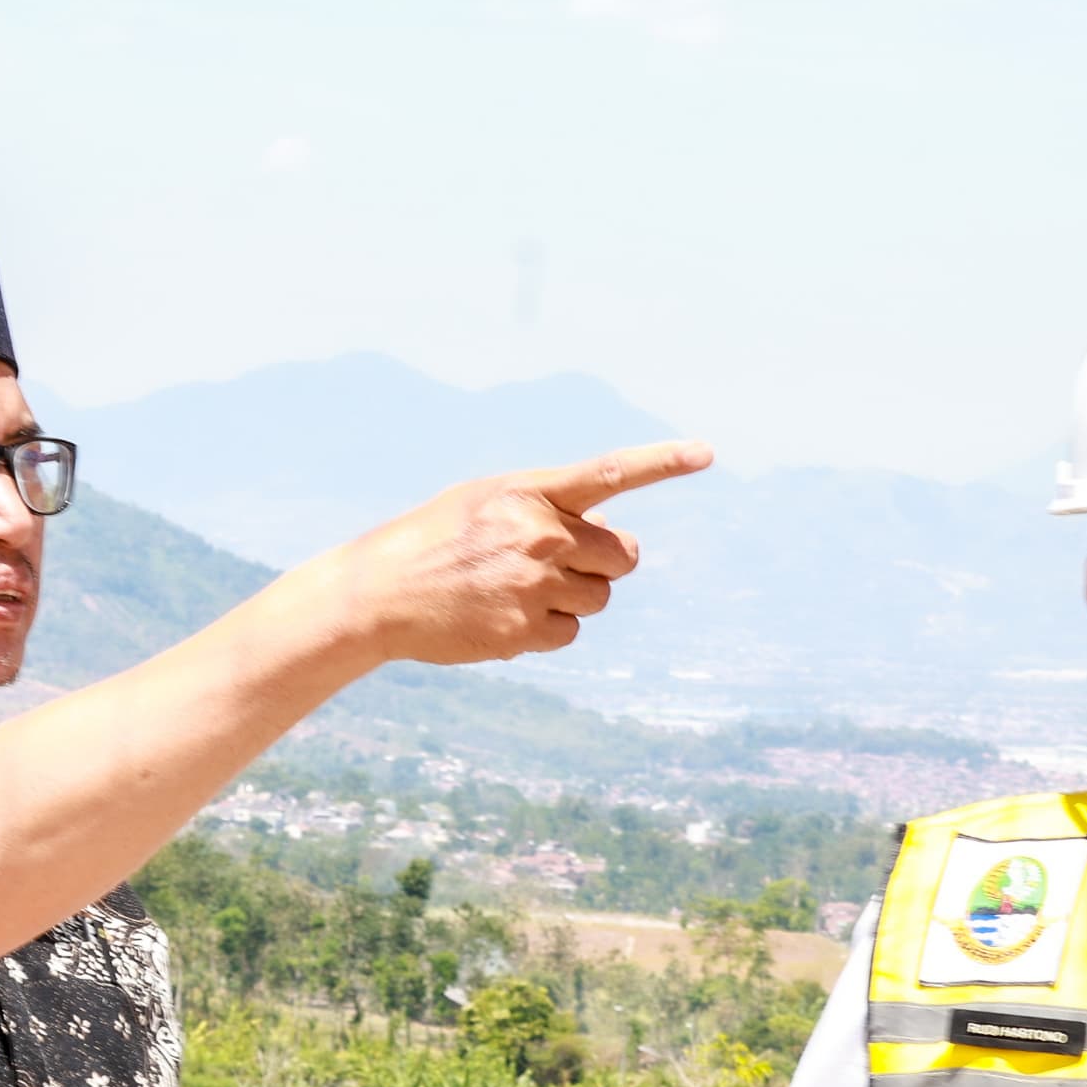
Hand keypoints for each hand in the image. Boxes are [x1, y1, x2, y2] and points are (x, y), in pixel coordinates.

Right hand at [301, 442, 712, 668]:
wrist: (381, 592)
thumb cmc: (437, 540)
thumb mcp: (487, 500)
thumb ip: (547, 506)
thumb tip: (611, 540)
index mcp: (531, 492)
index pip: (609, 472)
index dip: (661, 462)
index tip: (706, 453)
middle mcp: (540, 535)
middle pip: (623, 555)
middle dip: (604, 561)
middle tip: (561, 563)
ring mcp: (534, 585)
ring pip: (599, 597)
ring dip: (574, 597)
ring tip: (518, 589)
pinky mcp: (524, 630)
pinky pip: (570, 633)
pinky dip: (547, 630)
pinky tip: (504, 616)